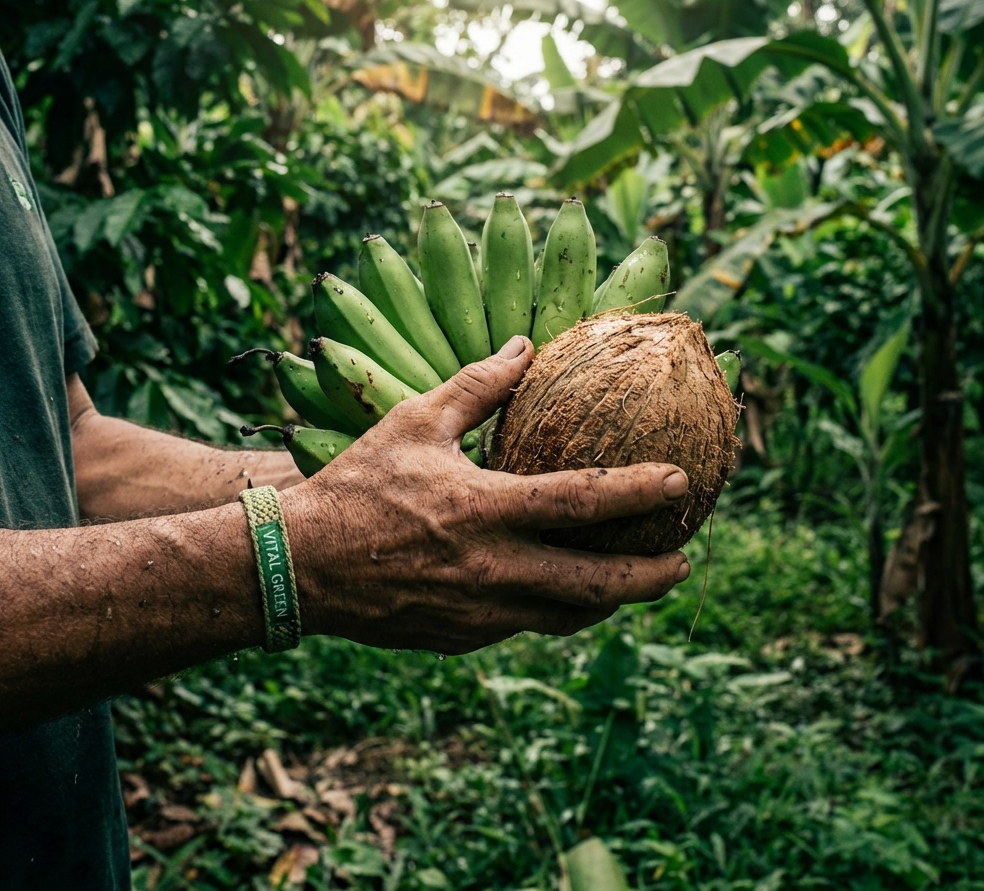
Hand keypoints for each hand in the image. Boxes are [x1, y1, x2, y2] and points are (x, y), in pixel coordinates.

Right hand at [283, 336, 690, 653]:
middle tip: (683, 560)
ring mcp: (479, 614)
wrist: (300, 566)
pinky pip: (524, 625)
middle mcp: (491, 571)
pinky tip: (559, 589)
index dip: (638, 492)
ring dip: (609, 599)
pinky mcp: (461, 638)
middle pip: (596, 584)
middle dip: (650, 576)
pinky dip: (555, 608)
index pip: (581, 502)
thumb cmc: (357, 485)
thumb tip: (525, 346)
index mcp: (484, 510)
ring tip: (632, 579)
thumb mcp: (414, 421)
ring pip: (567, 616)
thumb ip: (477, 384)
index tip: (680, 482)